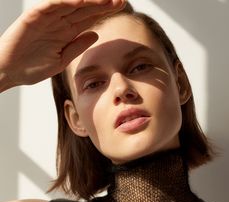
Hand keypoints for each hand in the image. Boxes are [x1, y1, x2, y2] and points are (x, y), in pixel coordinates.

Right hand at [0, 0, 125, 89]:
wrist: (9, 71)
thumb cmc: (32, 68)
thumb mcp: (60, 60)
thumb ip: (77, 47)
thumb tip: (96, 34)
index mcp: (66, 33)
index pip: (88, 19)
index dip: (104, 12)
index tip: (121, 7)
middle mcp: (58, 22)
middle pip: (84, 9)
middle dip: (102, 4)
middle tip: (120, 0)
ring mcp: (47, 18)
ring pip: (70, 4)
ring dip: (88, 1)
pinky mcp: (33, 17)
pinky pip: (51, 6)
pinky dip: (65, 2)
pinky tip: (81, 1)